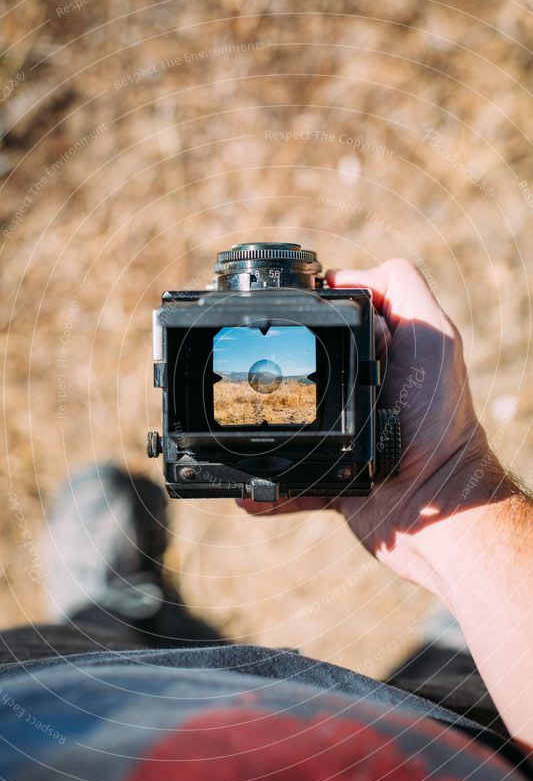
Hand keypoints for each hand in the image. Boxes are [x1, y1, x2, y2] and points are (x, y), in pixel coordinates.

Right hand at [238, 258, 508, 596]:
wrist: (437, 503)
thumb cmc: (437, 419)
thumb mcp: (433, 334)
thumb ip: (399, 288)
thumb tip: (335, 277)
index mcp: (378, 356)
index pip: (329, 323)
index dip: (305, 320)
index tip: (277, 325)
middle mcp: (359, 393)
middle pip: (298, 374)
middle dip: (273, 379)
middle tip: (250, 382)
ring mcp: (343, 438)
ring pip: (286, 428)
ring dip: (261, 437)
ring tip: (236, 435)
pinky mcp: (331, 478)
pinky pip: (289, 481)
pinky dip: (268, 488)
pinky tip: (247, 492)